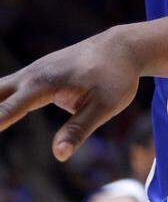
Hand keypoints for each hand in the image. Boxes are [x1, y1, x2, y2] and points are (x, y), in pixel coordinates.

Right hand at [0, 28, 139, 160]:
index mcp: (47, 82)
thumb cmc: (116, 76)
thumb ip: (80, 128)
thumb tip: (58, 154)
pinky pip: (3, 91)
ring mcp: (30, 73)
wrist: (122, 47)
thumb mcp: (108, 104)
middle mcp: (32, 75)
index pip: (11, 106)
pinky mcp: (33, 77)